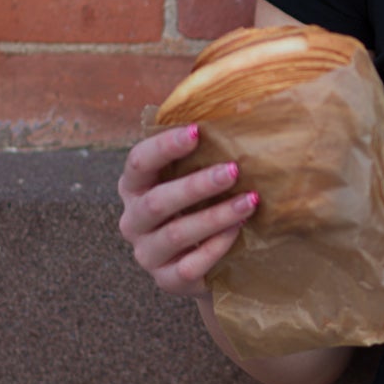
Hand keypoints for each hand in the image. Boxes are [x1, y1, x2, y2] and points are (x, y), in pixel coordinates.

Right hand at [117, 123, 258, 297]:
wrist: (211, 264)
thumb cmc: (203, 207)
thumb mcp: (197, 180)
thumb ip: (203, 152)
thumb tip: (236, 102)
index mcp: (135, 187)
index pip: (139, 162)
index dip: (164, 146)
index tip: (197, 131)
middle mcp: (133, 220)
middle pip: (158, 201)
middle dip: (198, 184)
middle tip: (235, 169)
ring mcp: (147, 253)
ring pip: (176, 234)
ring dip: (215, 215)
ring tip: (250, 201)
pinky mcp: (167, 281)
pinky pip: (189, 266)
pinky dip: (215, 248)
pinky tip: (239, 234)